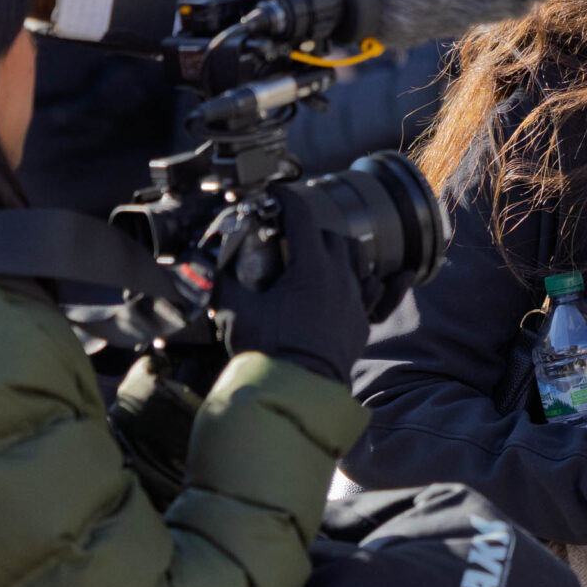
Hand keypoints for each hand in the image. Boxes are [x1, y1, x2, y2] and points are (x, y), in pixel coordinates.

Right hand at [214, 188, 368, 384]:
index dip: (286, 200)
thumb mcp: (235, 312)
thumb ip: (223, 282)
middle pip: (332, 236)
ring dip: (339, 251)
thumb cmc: (269, 351)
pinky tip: (380, 277)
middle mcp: (341, 278)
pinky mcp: (361, 322)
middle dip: (309, 228)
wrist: (299, 392)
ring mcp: (355, 300)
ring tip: (317, 255)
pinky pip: (375, 292)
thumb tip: (207, 264)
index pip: (302, 217)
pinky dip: (371, 280)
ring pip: (357, 259)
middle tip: (285, 235)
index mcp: (312, 268)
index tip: (275, 194)